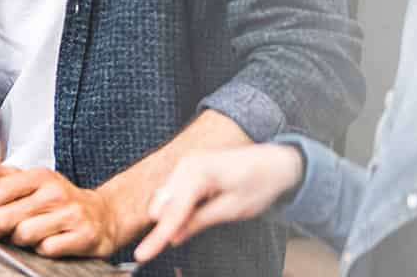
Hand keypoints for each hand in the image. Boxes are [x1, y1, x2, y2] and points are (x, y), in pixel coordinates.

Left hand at [0, 168, 123, 257]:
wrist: (103, 216)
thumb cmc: (62, 200)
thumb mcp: (34, 181)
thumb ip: (2, 174)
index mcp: (40, 176)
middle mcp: (55, 192)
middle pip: (4, 217)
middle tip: (0, 229)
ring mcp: (70, 214)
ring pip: (23, 235)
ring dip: (20, 240)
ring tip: (29, 234)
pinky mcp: (83, 236)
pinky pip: (46, 250)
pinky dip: (42, 250)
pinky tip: (49, 242)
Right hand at [132, 144, 303, 262]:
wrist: (273, 162)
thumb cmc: (258, 184)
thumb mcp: (233, 209)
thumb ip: (199, 221)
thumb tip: (174, 237)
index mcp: (199, 173)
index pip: (172, 212)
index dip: (157, 236)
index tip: (142, 254)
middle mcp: (186, 164)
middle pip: (163, 205)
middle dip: (167, 225)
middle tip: (193, 231)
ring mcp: (185, 163)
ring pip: (164, 198)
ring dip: (172, 215)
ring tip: (209, 214)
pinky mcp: (186, 167)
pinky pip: (172, 191)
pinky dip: (177, 206)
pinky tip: (198, 208)